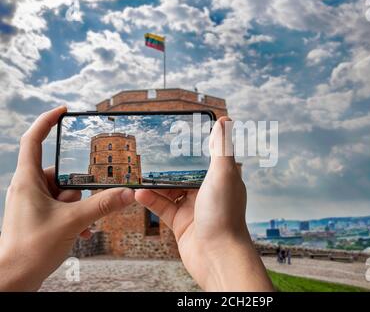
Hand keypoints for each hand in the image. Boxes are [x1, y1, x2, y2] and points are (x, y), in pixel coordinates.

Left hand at [0, 106, 135, 290]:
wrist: (13, 279)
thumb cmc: (30, 249)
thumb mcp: (72, 222)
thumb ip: (102, 205)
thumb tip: (127, 193)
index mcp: (28, 180)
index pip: (34, 140)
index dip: (47, 121)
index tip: (64, 111)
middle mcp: (29, 188)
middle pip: (62, 173)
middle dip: (79, 190)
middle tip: (87, 204)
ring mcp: (34, 203)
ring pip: (65, 193)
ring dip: (79, 208)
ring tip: (82, 225)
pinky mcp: (40, 216)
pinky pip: (62, 207)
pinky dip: (74, 217)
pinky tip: (80, 232)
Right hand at [135, 117, 272, 290]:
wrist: (216, 255)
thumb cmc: (224, 214)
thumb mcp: (223, 174)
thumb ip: (221, 148)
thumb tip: (224, 120)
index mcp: (222, 179)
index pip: (208, 157)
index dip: (196, 147)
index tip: (180, 135)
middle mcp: (208, 192)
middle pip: (185, 173)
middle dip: (169, 165)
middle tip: (151, 153)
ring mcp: (194, 207)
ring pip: (171, 190)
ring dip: (156, 183)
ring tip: (139, 172)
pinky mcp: (181, 222)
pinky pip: (163, 207)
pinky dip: (151, 200)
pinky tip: (139, 193)